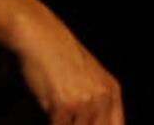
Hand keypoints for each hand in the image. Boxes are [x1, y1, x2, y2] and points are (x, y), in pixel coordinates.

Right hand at [8, 6, 125, 124]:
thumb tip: (94, 121)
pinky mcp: (63, 105)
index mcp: (112, 91)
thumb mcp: (89, 77)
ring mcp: (84, 102)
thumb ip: (96, 101)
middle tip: (70, 119)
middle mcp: (102, 97)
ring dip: (66, 123)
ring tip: (58, 115)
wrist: (41, 37)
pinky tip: (49, 115)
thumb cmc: (60, 55)